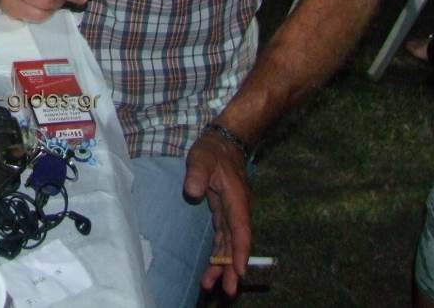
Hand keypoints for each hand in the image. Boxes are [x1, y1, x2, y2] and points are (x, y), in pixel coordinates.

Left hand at [184, 128, 252, 297]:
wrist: (224, 142)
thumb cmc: (213, 150)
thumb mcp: (201, 158)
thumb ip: (196, 174)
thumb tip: (193, 192)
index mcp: (236, 200)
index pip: (240, 231)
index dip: (239, 253)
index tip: (239, 273)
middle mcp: (238, 211)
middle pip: (236, 244)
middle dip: (232, 268)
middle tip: (227, 291)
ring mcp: (232, 213)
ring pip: (230, 244)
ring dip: (223, 265)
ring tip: (211, 285)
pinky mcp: (225, 213)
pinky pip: (224, 238)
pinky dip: (219, 254)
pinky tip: (213, 268)